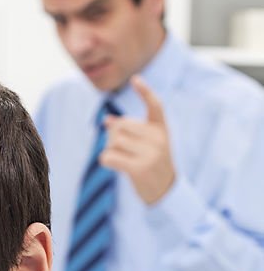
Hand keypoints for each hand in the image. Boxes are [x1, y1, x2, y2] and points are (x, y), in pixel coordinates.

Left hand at [99, 75, 175, 204]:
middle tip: (119, 147)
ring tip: (119, 157)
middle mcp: (159, 139)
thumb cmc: (152, 165)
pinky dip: (105, 160)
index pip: (155, 105)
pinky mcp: (140, 169)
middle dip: (113, 134)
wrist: (164, 191)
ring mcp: (151, 154)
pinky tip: (111, 164)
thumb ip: (130, 132)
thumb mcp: (147, 145)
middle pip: (122, 125)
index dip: (145, 91)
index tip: (135, 79)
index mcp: (162, 130)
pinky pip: (110, 156)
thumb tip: (107, 120)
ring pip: (115, 140)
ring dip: (109, 148)